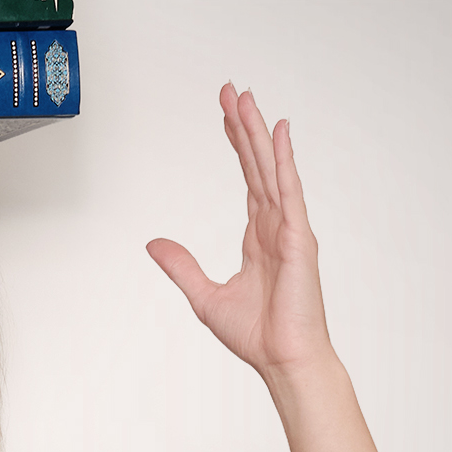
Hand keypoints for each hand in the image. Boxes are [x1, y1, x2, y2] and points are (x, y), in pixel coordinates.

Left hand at [147, 84, 332, 381]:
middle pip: (258, 165)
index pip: (248, 180)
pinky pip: (289, 190)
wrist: (283, 360)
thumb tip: (153, 244)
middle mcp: (276, 226)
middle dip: (244, 127)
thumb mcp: (204, 296)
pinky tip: (279, 131)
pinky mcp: (298, 238)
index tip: (226, 116)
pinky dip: (284, 160)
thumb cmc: (258, 335)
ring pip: (270, 169)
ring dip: (259, 133)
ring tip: (247, 99)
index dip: (236, 145)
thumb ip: (181, 266)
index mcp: (259, 237)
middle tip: (232, 91)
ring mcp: (289, 229)